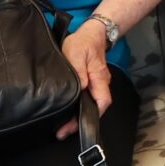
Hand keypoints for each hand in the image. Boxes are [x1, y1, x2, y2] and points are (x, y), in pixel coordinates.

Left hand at [57, 20, 115, 135]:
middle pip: (96, 107)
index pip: (102, 101)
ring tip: (62, 127)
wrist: (92, 33)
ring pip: (91, 104)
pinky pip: (87, 98)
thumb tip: (82, 87)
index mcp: (99, 78)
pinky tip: (67, 112)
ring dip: (78, 116)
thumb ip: (79, 70)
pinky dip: (77, 107)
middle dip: (80, 121)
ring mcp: (97, 83)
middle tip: (62, 132)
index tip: (75, 125)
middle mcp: (101, 83)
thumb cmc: (83, 42)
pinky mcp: (90, 82)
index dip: (91, 115)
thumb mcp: (76, 53)